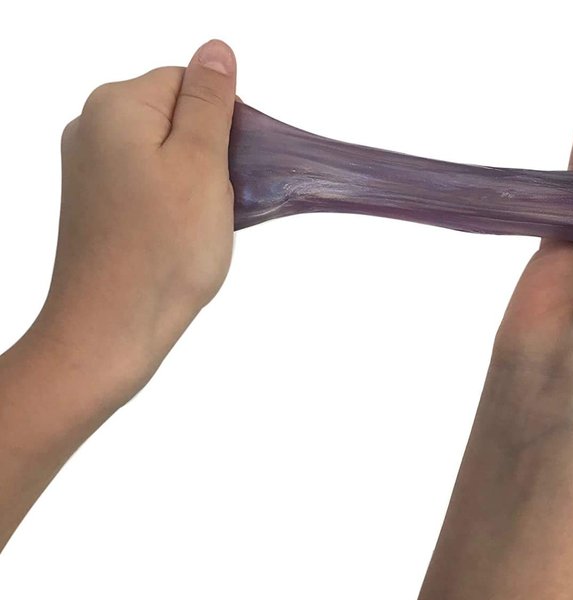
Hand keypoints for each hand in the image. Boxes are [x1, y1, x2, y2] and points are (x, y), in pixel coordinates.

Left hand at [31, 39, 237, 405]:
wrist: (112, 327)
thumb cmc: (161, 251)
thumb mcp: (202, 164)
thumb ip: (209, 102)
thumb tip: (216, 50)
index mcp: (115, 106)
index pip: (187, 82)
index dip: (223, 122)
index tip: (233, 167)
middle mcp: (91, 129)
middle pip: (174, 118)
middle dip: (209, 154)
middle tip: (219, 202)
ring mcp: (89, 171)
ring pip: (164, 156)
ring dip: (194, 184)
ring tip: (199, 227)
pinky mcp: (96, 207)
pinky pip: (148, 187)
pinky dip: (172, 206)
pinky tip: (180, 238)